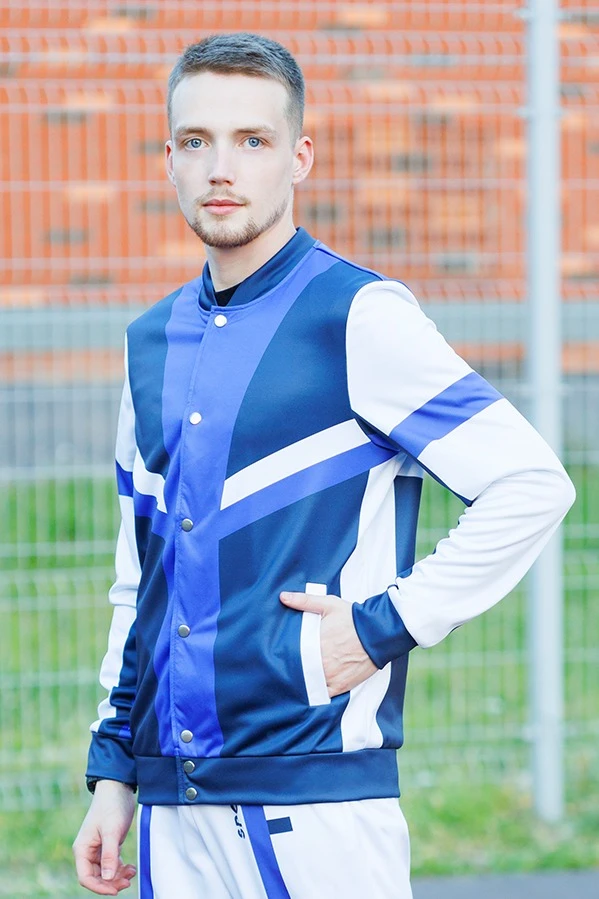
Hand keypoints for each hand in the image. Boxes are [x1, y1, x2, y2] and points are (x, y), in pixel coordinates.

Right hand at [73, 779, 136, 894]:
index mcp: (82, 849)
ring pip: (105, 872)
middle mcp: (88, 851)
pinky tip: (131, 868)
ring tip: (131, 873)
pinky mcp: (108, 845)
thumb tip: (108, 878)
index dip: (99, 887)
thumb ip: (109, 855)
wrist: (118, 787)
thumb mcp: (111, 831)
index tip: (115, 890)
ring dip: (117, 876)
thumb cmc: (111, 806)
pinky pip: (112, 864)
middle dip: (111, 882)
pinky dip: (120, 868)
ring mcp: (98, 848)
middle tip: (127, 882)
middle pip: (96, 877)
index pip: (85, 877)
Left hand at [280, 591, 377, 696]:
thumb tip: (283, 597)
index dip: (286, 655)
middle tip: (288, 665)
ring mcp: (331, 676)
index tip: (281, 654)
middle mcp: (321, 663)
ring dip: (304, 680)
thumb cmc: (353, 618)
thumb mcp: (328, 604)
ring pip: (309, 683)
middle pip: (299, 670)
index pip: (292, 654)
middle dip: (294, 668)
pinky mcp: (342, 685)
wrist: (378, 632)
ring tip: (299, 675)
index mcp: (315, 644)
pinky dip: (317, 691)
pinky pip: (324, 694)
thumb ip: (304, 601)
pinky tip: (313, 686)